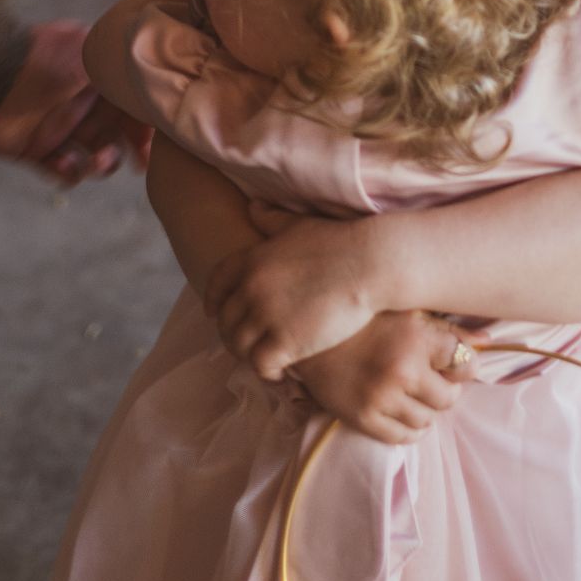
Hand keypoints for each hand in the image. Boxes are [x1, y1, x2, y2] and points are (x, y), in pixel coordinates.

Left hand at [0, 19, 143, 184]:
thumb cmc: (40, 62)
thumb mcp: (89, 51)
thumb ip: (122, 62)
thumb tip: (154, 71)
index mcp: (95, 74)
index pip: (131, 100)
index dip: (147, 122)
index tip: (154, 140)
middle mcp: (80, 100)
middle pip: (119, 131)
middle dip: (130, 147)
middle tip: (138, 161)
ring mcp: (59, 126)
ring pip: (96, 154)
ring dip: (102, 163)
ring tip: (93, 162)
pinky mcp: (37, 150)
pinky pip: (65, 170)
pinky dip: (70, 173)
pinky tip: (64, 166)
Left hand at [205, 203, 381, 378]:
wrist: (369, 264)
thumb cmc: (339, 242)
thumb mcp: (298, 225)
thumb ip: (271, 219)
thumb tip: (253, 207)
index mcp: (252, 259)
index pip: (216, 283)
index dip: (212, 300)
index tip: (213, 312)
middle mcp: (252, 287)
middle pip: (225, 320)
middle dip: (231, 334)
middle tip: (246, 343)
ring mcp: (266, 316)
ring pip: (238, 346)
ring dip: (247, 355)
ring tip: (263, 361)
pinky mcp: (286, 341)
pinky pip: (260, 365)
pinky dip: (266, 373)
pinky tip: (280, 374)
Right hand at [291, 311, 475, 443]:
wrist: (308, 332)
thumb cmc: (361, 317)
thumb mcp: (405, 311)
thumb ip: (449, 328)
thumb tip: (488, 340)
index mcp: (416, 336)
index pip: (465, 364)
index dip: (460, 365)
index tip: (447, 362)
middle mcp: (403, 369)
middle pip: (449, 398)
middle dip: (442, 390)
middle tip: (426, 378)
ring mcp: (383, 397)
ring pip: (427, 421)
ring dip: (423, 409)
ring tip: (408, 392)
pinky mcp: (363, 419)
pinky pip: (403, 438)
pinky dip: (407, 428)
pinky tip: (397, 408)